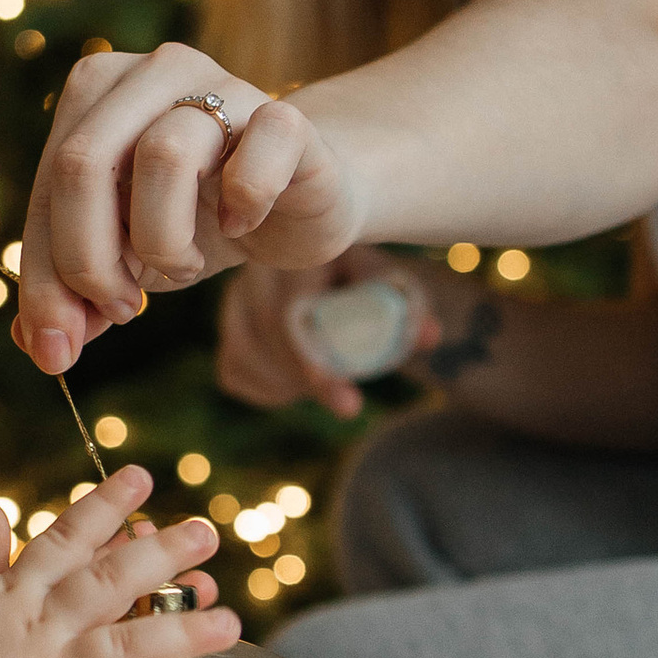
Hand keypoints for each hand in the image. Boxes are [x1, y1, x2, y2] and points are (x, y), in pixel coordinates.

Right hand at [0, 466, 240, 657]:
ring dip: (179, 633)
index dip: (105, 507)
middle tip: (208, 532)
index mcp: (13, 596)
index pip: (66, 540)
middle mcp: (39, 629)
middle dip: (160, 554)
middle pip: (108, 582)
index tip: (142, 479)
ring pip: (124, 646)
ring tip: (230, 622)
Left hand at [12, 40, 358, 374]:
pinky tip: (238, 226)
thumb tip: (42, 345)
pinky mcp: (287, 118)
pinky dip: (243, 205)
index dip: (44, 275)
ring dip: (162, 241)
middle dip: (88, 260)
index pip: (46, 183)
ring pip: (164, 155)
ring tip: (180, 267)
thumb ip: (77, 292)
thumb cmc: (196, 219)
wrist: (299, 200)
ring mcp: (223, 86)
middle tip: (122, 309)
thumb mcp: (124, 256)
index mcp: (95, 90)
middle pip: (83, 162)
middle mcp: (153, 71)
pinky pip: (256, 157)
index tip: (57, 347)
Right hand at [219, 248, 452, 419]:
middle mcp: (254, 270)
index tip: (347, 405)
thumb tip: (428, 338)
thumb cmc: (367, 279)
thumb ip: (407, 312)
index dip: (314, 366)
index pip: (290, 313)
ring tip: (323, 384)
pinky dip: (265, 390)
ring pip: (241, 355)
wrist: (335, 268)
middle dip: (304, 380)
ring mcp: (234, 298)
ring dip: (285, 384)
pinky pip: (232, 370)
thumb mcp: (391, 289)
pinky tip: (295, 385)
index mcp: (295, 251)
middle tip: (347, 405)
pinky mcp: (228, 327)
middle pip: (262, 335)